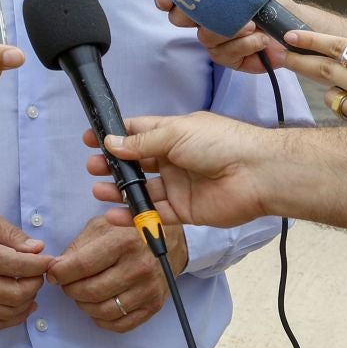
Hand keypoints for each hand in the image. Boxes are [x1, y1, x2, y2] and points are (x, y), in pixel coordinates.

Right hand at [0, 206, 55, 329]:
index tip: (50, 260)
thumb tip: (38, 249)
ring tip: (29, 286)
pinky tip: (22, 305)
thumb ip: (12, 234)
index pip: (18, 266)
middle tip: (38, 272)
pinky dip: (14, 318)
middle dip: (36, 284)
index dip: (41, 265)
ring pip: (9, 312)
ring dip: (28, 301)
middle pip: (17, 294)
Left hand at [48, 214, 187, 332]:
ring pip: (102, 311)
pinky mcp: (154, 307)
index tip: (52, 274)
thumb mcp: (102, 226)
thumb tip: (55, 268)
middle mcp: (140, 267)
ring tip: (81, 293)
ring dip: (84, 305)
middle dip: (70, 290)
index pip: (82, 265)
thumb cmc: (128, 232)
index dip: (61, 273)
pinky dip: (101, 319)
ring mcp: (149, 290)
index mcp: (124, 241)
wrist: (169, 242)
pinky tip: (98, 305)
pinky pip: (119, 325)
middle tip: (67, 283)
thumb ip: (78, 246)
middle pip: (91, 291)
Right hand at [85, 114, 274, 228]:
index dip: (115, 135)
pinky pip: (155, 213)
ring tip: (98, 190)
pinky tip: (114, 213)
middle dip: (113, 165)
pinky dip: (134, 214)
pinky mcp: (184, 210)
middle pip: (136, 163)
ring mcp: (178, 185)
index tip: (91, 139)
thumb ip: (141, 143)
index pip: (137, 133)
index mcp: (173, 134)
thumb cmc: (219, 143)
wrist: (256, 174)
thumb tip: (111, 142)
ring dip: (120, 190)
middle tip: (92, 167)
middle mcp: (174, 159)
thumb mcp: (175, 133)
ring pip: (142, 190)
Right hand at [156, 0, 286, 74]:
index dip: (166, 0)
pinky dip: (246, 45)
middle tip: (216, 10)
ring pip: (206, 37)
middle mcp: (205, 23)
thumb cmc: (271, 4)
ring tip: (253, 26)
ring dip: (230, 31)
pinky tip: (261, 40)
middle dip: (194, 14)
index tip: (165, 0)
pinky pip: (227, 54)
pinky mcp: (229, 60)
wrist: (293, 26)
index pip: (176, 0)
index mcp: (206, 3)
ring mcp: (215, 43)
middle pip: (180, 20)